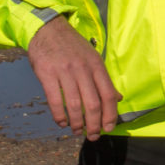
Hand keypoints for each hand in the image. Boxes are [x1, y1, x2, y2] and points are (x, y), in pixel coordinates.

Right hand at [25, 17, 119, 140]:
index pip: (108, 95)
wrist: (47, 28)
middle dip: (94, 125)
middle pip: (93, 104)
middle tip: (93, 136)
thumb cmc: (72, 46)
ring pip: (75, 105)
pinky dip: (59, 115)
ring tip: (77, 131)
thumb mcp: (92, 57)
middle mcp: (83, 69)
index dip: (110, 115)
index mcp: (96, 65)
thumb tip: (117, 98)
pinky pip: (55, 100)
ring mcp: (65, 71)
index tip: (109, 128)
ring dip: (77, 123)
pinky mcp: (47, 74)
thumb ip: (103, 79)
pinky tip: (62, 123)